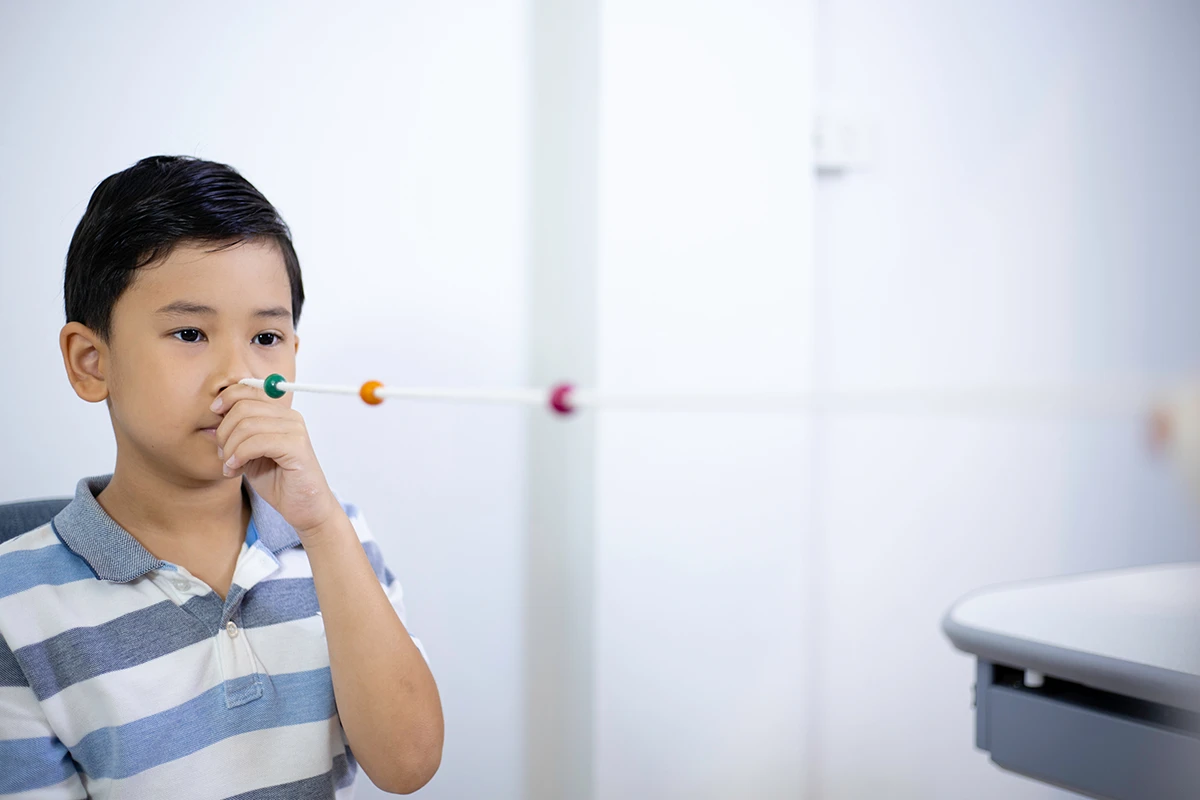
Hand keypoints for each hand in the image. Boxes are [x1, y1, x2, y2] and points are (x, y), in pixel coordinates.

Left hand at [211, 383, 341, 536]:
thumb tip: (216, 411)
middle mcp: (290, 417)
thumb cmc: (278, 481)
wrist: (304, 507)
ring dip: (230, 448)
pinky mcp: (297, 447)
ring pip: (247, 425)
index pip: (249, 390)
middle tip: (222, 454)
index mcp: (280, 414)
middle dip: (224, 432)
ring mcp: (295, 431)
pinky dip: (240, 455)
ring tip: (230, 466)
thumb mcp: (251, 452)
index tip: (213, 414)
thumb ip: (239, 431)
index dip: (227, 398)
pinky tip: (236, 469)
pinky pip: (257, 442)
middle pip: (244, 407)